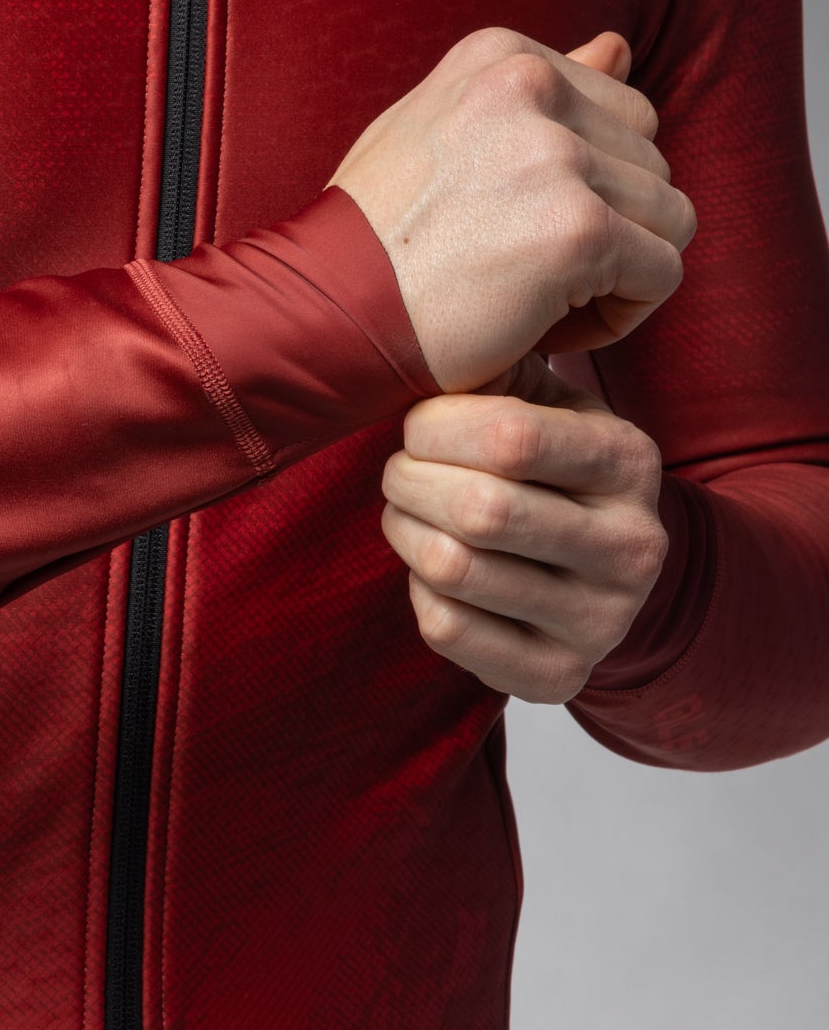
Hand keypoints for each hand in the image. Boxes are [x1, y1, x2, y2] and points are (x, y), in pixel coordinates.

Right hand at [321, 26, 696, 394]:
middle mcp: (531, 87)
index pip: (620, 113)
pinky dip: (618, 316)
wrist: (321, 313)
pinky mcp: (579, 227)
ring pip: (669, 218)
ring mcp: (557, 154)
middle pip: (652, 162)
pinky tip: (543, 324)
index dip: (581, 188)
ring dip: (614, 274)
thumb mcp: (439, 135)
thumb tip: (619, 46)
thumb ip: (533, 93)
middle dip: (606, 227)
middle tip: (519, 271)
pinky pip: (662, 274)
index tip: (509, 228)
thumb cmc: (373, 239)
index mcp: (500, 59)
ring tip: (530, 297)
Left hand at [378, 350, 669, 703]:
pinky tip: (433, 571)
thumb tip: (414, 353)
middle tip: (398, 471)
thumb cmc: (545, 466)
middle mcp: (632, 546)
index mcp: (628, 461)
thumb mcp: (541, 404)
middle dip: (408, 481)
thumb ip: (491, 375)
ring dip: (404, 531)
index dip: (434, 428)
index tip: (417, 427)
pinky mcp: (561, 676)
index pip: (510, 437)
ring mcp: (603, 620)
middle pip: (478, 509)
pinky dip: (419, 591)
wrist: (600, 569)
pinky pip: (448, 628)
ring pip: (453, 568)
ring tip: (407, 513)